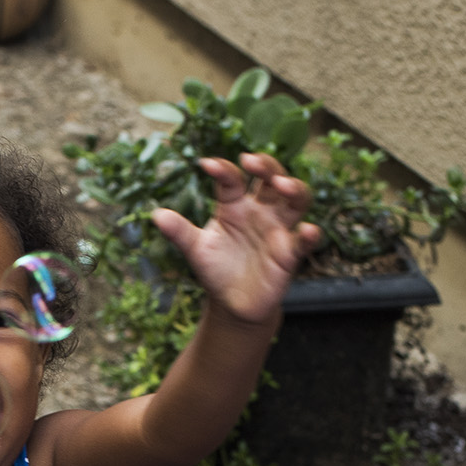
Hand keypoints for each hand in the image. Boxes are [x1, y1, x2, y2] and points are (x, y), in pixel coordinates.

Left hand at [152, 152, 320, 324]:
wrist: (233, 304)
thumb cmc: (216, 270)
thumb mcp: (196, 250)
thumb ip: (180, 232)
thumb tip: (156, 215)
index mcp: (235, 205)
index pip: (232, 179)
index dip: (222, 169)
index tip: (206, 165)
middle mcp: (260, 211)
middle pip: (271, 177)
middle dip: (266, 165)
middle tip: (251, 161)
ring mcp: (278, 229)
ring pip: (296, 200)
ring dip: (294, 189)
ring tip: (282, 185)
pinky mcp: (290, 253)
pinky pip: (304, 240)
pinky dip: (309, 235)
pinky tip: (308, 231)